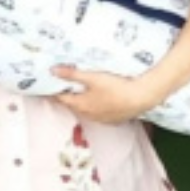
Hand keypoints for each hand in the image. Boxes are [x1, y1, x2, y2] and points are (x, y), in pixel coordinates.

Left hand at [48, 65, 162, 124]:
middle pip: (73, 104)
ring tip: (80, 92)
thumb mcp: (92, 77)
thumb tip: (53, 71)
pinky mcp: (113, 119)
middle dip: (67, 96)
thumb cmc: (116, 87)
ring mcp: (101, 119)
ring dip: (81, 102)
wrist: (141, 98)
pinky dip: (95, 106)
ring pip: (86, 109)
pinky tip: (99, 100)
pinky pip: (99, 113)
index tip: (48, 86)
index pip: (61, 98)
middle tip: (62, 86)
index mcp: (81, 105)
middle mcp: (89, 114)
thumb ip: (72, 74)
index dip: (54, 91)